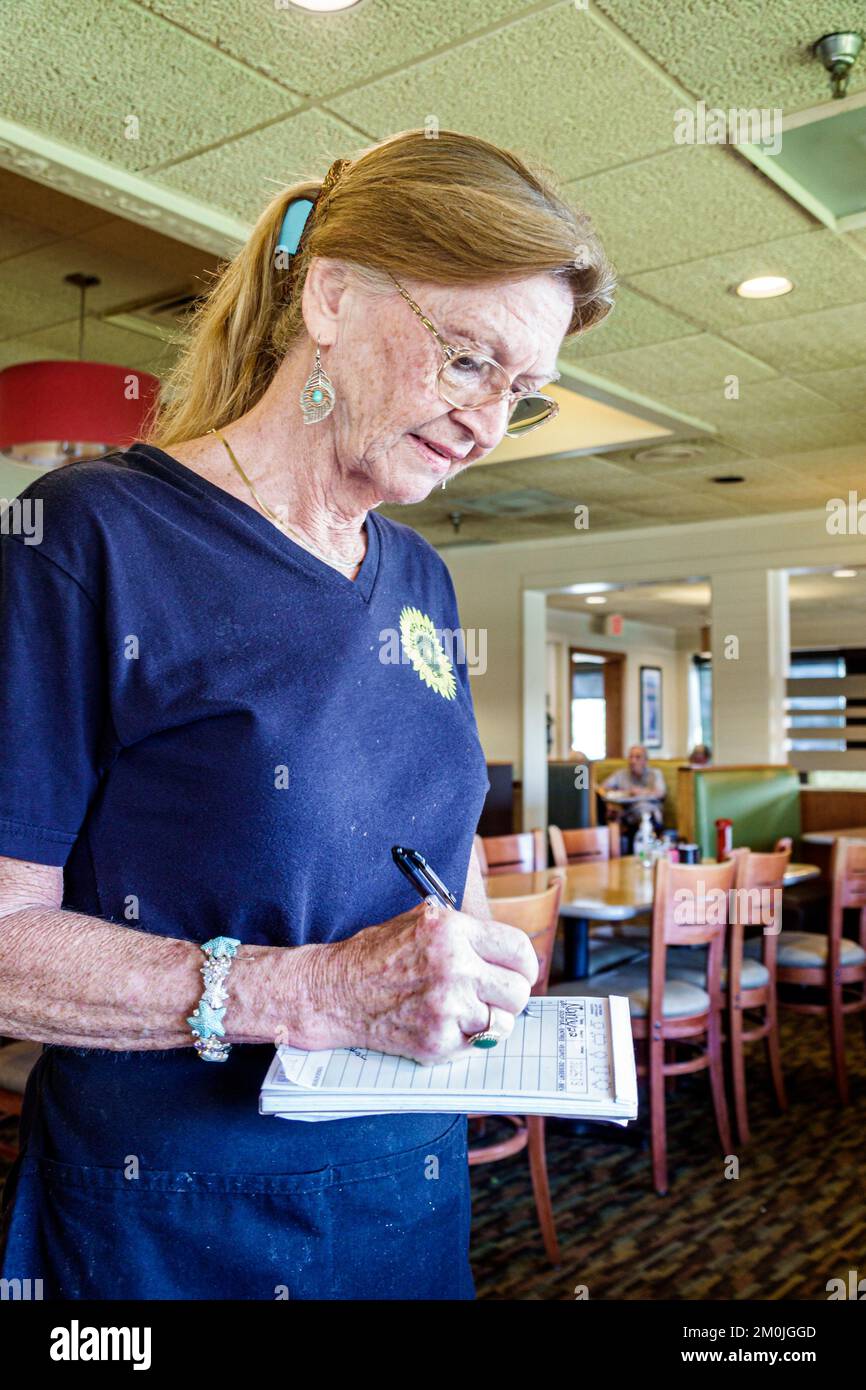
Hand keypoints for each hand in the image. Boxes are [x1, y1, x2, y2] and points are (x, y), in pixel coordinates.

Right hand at [321, 899, 538, 1064]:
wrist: (337, 991)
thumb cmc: (378, 954)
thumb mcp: (423, 921)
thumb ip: (467, 933)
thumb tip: (509, 952)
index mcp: (453, 931)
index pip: (519, 950)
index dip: (525, 965)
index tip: (520, 972)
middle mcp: (454, 968)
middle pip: (519, 991)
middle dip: (509, 995)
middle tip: (493, 995)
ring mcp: (447, 1007)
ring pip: (504, 1023)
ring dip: (492, 1019)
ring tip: (468, 1010)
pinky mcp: (437, 1040)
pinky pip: (479, 1044)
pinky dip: (468, 1038)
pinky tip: (446, 1024)